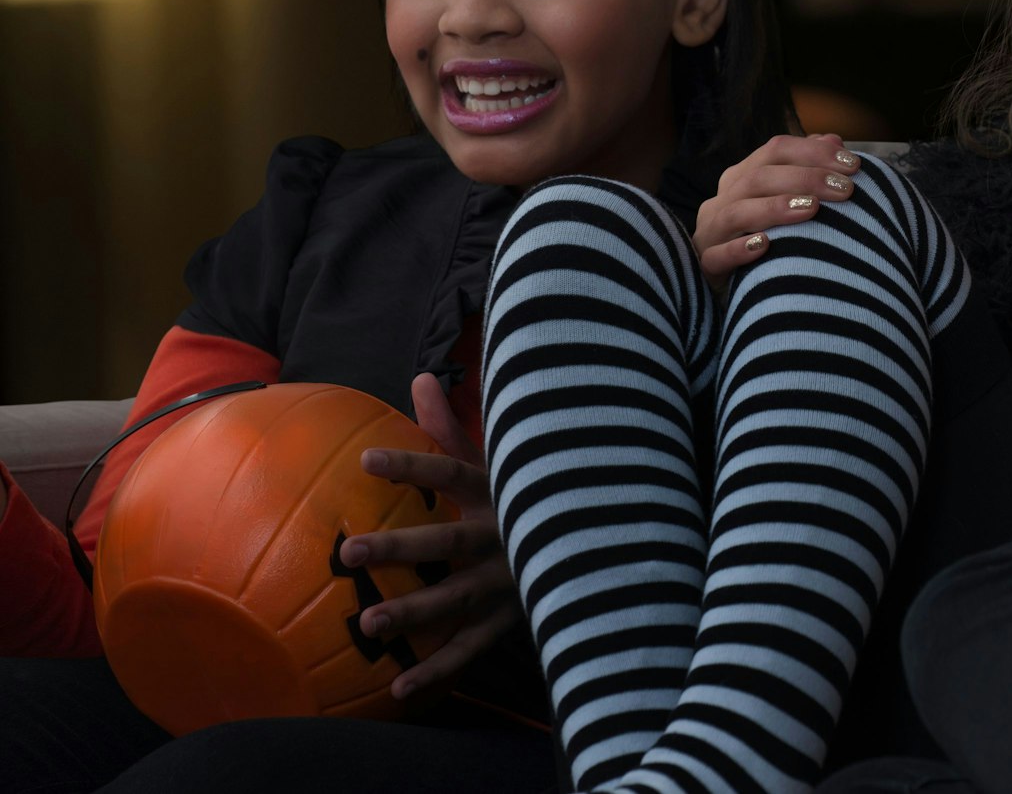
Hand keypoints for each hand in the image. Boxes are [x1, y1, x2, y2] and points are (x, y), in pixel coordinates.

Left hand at [337, 374, 519, 700]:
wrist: (607, 540)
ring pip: (459, 598)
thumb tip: (420, 379)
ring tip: (369, 623)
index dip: (413, 464)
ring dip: (416, 612)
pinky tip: (397, 687)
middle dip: (403, 547)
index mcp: (499, 490)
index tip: (365, 459)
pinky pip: (473, 647)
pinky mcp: (514, 618)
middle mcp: (506, 535)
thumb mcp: (502, 458)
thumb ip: (453, 425)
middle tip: (350, 551)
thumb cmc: (531, 494)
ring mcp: (510, 581)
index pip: (452, 470)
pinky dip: (439, 670)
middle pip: (450, 540)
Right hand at [693, 134, 860, 289]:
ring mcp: (711, 232)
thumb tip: (833, 140)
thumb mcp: (787, 201)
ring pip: (737, 212)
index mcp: (743, 177)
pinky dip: (740, 249)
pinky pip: (718, 255)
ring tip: (812, 208)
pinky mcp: (706, 265)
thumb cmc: (769, 240)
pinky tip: (765, 246)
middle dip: (805, 178)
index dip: (814, 152)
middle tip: (845, 189)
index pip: (776, 150)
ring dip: (775, 207)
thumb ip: (807, 168)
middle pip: (759, 177)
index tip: (853, 165)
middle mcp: (724, 199)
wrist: (734, 286)